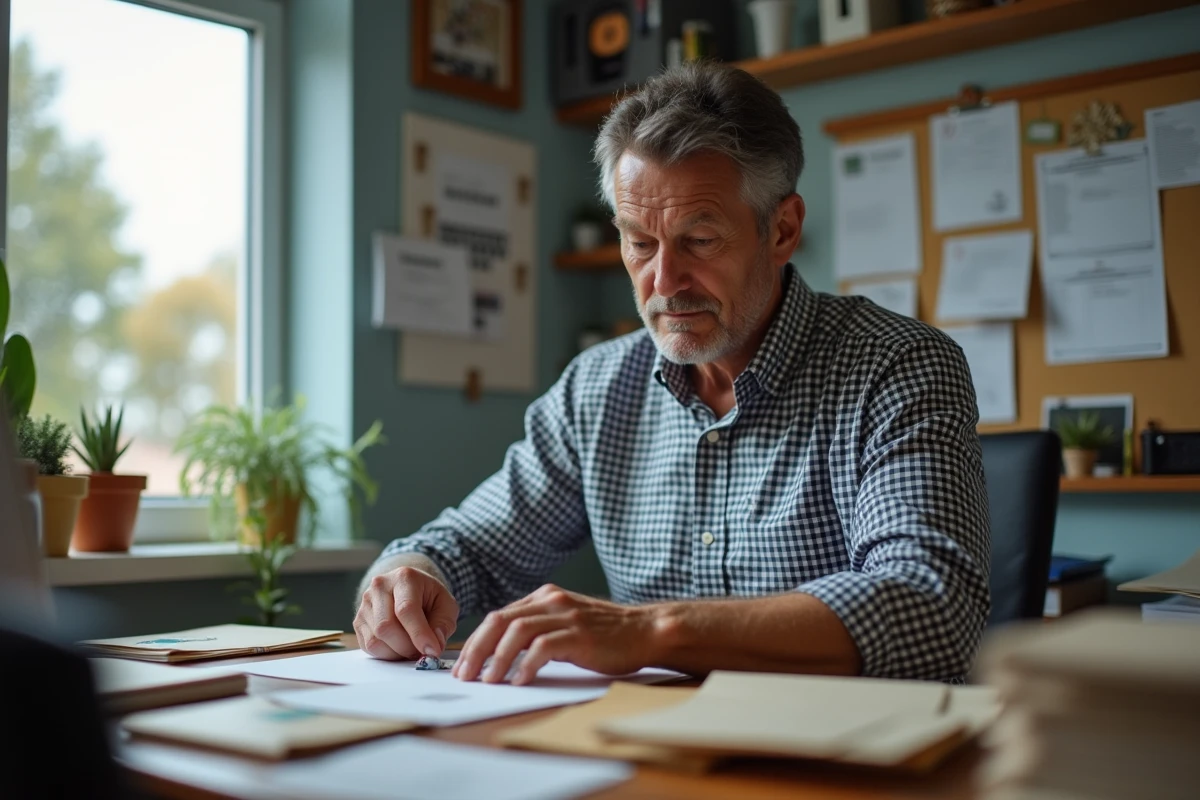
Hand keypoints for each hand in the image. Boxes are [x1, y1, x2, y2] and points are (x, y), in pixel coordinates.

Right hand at [354, 566, 458, 660]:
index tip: (432, 651)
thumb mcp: (446, 605)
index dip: (419, 634)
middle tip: (422, 651)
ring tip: (412, 647)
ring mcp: (365, 604)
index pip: (406, 609)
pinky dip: (386, 654)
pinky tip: (398, 646)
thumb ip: (443, 624)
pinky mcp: (358, 621)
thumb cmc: (428, 597)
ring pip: (376, 639)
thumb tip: (434, 644)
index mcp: (404, 577)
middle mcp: (380, 587)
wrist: (409, 590)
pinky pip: (368, 646)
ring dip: (397, 653)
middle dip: (408, 647)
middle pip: (387, 626)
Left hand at [452, 584, 658, 684]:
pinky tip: (520, 680)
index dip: (475, 641)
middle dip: (476, 649)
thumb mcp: (566, 624)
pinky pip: (543, 647)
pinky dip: (527, 665)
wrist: (645, 630)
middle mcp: (551, 601)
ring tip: (489, 681)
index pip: (498, 616)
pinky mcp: (579, 634)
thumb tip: (502, 655)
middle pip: (500, 621)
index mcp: (544, 597)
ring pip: (517, 631)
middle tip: (465, 676)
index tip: (463, 666)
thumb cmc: (606, 634)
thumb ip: (539, 630)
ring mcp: (566, 616)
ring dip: (497, 658)